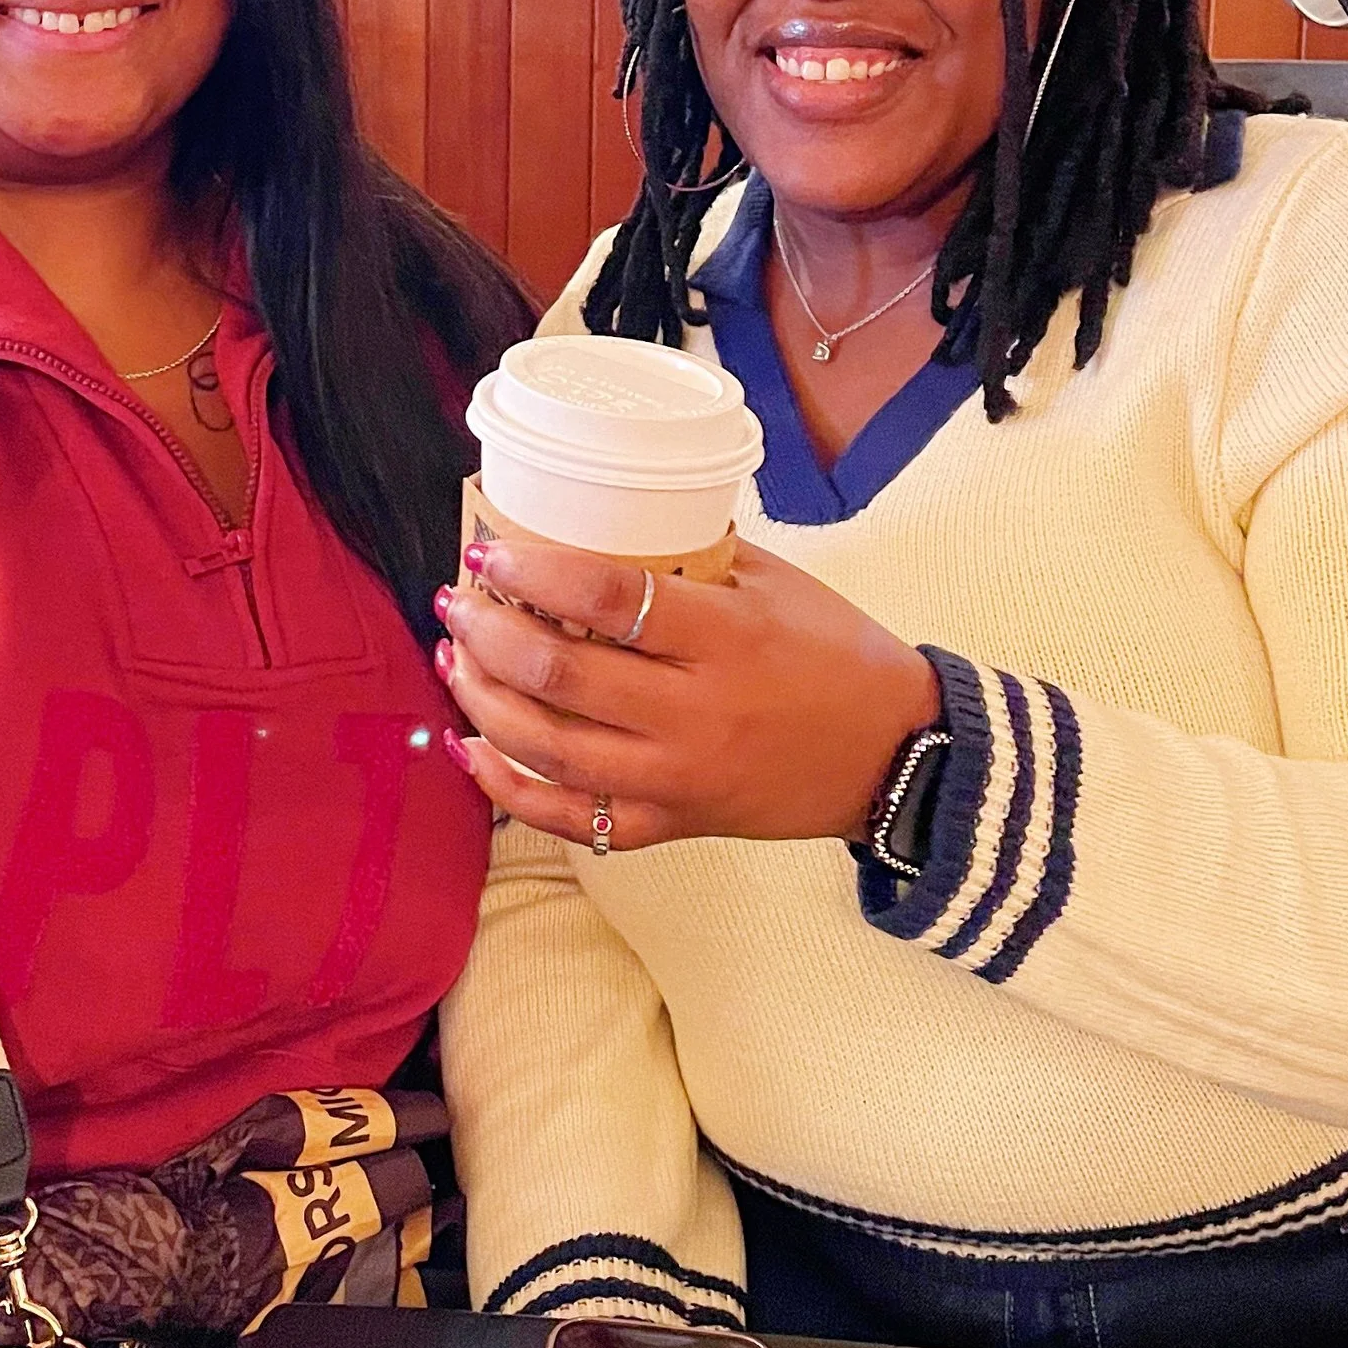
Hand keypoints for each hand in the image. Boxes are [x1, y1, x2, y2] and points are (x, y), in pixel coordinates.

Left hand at [434, 529, 939, 853]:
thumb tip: (594, 523)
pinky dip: (508, 787)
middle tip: (458, 600)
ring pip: (549, 750)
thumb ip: (692, 556)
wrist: (891, 755)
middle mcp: (694, 716)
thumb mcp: (775, 583)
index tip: (491, 552)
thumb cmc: (835, 653)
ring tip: (456, 658)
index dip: (534, 573)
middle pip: (560, 679)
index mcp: (726, 640)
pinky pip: (570, 818)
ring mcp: (677, 779)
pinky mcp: (670, 824)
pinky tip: (471, 747)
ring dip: (483, 701)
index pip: (607, 601)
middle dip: (489, 633)